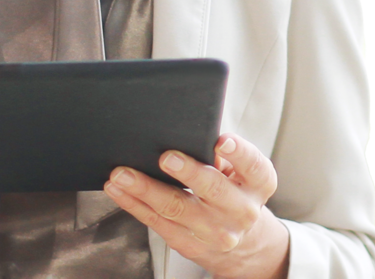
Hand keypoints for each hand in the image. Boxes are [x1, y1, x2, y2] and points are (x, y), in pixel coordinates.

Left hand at [103, 134, 289, 278]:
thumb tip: (186, 129)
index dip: (237, 152)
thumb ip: (220, 152)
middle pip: (212, 189)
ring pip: (177, 209)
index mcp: (257, 183)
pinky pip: (157, 222)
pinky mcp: (189, 244)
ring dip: (145, 189)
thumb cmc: (234, 188)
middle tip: (165, 157)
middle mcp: (241, 210)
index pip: (252, 165)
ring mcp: (215, 232)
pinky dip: (133, 204)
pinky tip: (118, 189)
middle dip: (187, 172)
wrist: (243, 242)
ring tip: (122, 173)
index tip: (220, 140)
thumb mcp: (241, 170)